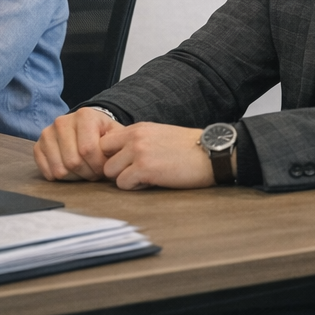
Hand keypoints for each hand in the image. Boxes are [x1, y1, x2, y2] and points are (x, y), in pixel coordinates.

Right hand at [34, 108, 121, 181]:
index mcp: (84, 115)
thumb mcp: (116, 135)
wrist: (86, 127)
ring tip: (85, 171)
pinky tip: (72, 171)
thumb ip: (118, 146)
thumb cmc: (102, 134)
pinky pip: (47, 172)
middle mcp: (62, 121)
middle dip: (88, 173)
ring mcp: (47, 133)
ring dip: (75, 177)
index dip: (98, 166)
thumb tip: (116, 163)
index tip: (105, 169)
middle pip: (73, 161)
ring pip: (59, 169)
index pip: (88, 149)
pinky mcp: (38, 146)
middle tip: (95, 173)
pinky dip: (61, 177)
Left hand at [99, 123, 217, 189]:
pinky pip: (123, 184)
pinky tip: (152, 182)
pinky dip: (136, 187)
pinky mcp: (145, 168)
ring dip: (125, 179)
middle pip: (103, 157)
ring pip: (110, 172)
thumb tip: (120, 156)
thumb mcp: (159, 135)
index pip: (105, 141)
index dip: (111, 156)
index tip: (124, 164)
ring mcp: (139, 152)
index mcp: (138, 128)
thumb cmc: (189, 148)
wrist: (211, 152)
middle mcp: (135, 137)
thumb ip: (138, 141)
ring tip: (145, 177)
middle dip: (115, 168)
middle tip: (133, 174)